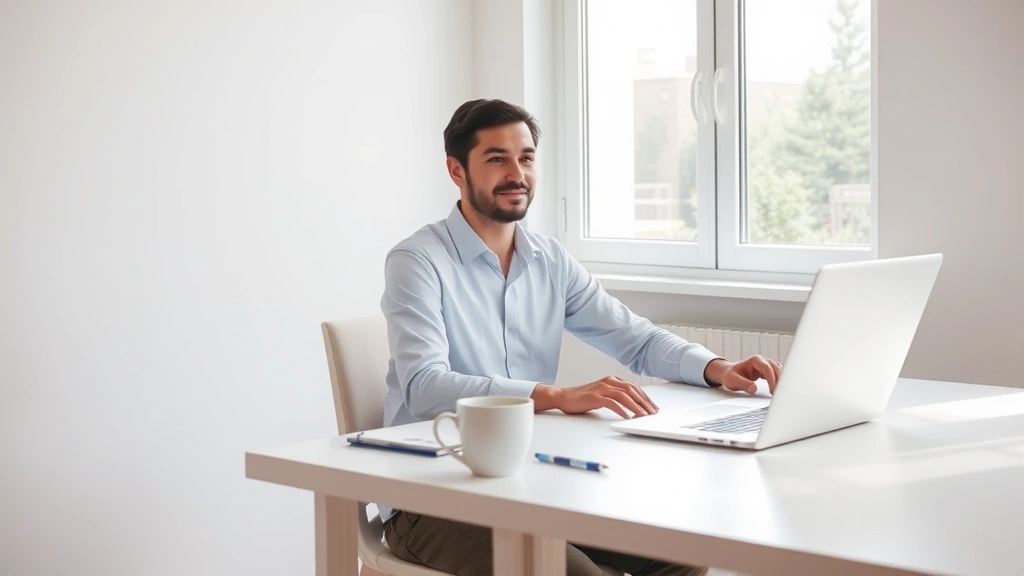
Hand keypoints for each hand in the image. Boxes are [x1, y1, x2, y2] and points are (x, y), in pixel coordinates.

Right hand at [530, 376, 658, 418]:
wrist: (563, 396)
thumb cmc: (582, 398)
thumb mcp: (602, 394)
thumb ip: (615, 396)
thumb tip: (632, 405)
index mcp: (611, 380)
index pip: (634, 387)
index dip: (645, 397)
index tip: (653, 407)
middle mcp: (608, 381)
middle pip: (632, 390)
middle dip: (644, 402)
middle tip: (652, 413)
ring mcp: (601, 388)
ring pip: (624, 395)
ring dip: (636, 406)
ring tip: (643, 415)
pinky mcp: (594, 397)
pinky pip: (612, 403)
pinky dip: (621, 410)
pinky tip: (627, 417)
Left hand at [704, 356, 781, 394]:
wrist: (727, 373)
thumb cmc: (729, 375)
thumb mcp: (732, 380)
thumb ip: (743, 384)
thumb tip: (754, 389)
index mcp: (754, 360)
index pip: (767, 368)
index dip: (772, 379)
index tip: (772, 390)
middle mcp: (762, 361)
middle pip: (776, 368)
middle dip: (779, 380)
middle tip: (778, 393)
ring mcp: (765, 366)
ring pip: (778, 371)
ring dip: (781, 381)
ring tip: (780, 393)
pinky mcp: (766, 372)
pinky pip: (776, 375)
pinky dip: (779, 381)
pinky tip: (779, 390)